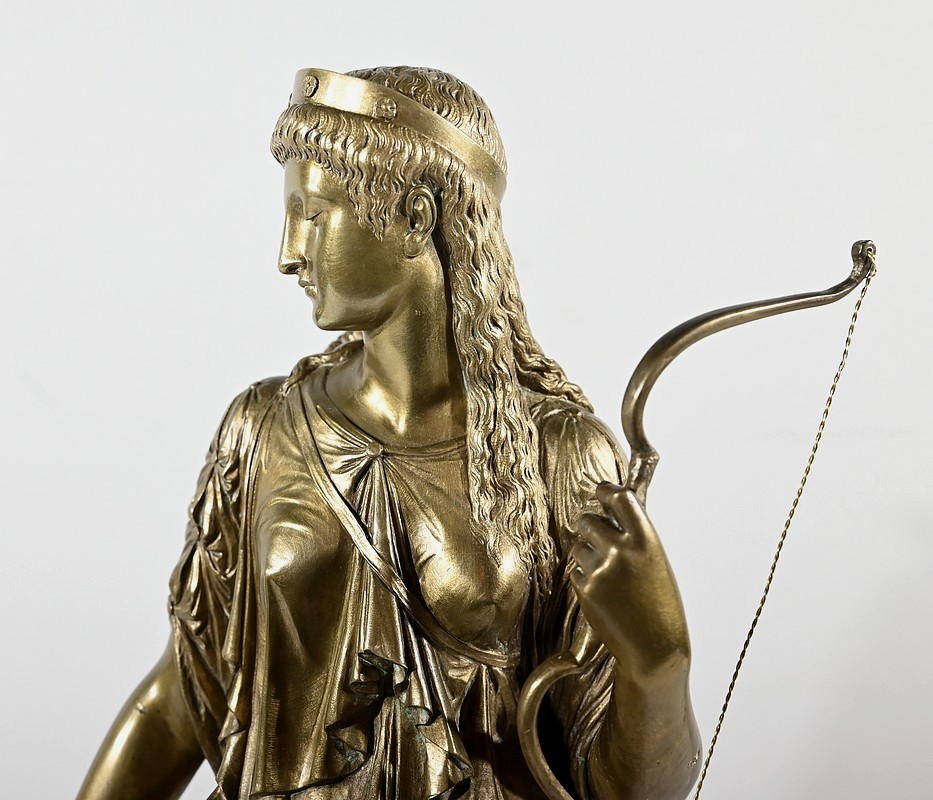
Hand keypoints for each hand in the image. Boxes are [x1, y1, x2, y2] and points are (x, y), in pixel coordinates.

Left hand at [570, 482, 689, 675]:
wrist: (654, 647)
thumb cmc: (660, 604)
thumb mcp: (656, 561)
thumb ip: (633, 536)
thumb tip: (610, 512)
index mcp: (645, 539)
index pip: (619, 497)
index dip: (606, 491)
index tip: (601, 491)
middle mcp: (621, 549)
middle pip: (587, 519)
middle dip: (589, 525)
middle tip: (599, 537)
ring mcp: (600, 569)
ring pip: (578, 546)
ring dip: (587, 554)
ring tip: (610, 575)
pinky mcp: (585, 588)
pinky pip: (576, 570)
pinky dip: (585, 577)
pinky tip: (605, 593)